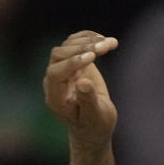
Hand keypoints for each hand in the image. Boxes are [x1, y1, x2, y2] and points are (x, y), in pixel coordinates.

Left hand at [44, 31, 118, 145]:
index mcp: (56, 98)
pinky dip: (88, 38)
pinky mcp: (71, 62)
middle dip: (82, 49)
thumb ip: (88, 101)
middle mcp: (54, 81)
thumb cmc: (95, 126)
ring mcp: (61, 69)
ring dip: (88, 41)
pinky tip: (104, 39)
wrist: (94, 126)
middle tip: (104, 47)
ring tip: (109, 43)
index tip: (92, 58)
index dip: (71, 63)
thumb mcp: (96, 118)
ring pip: (68, 46)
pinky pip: (75, 43)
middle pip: (60, 55)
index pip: (56, 73)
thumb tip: (83, 83)